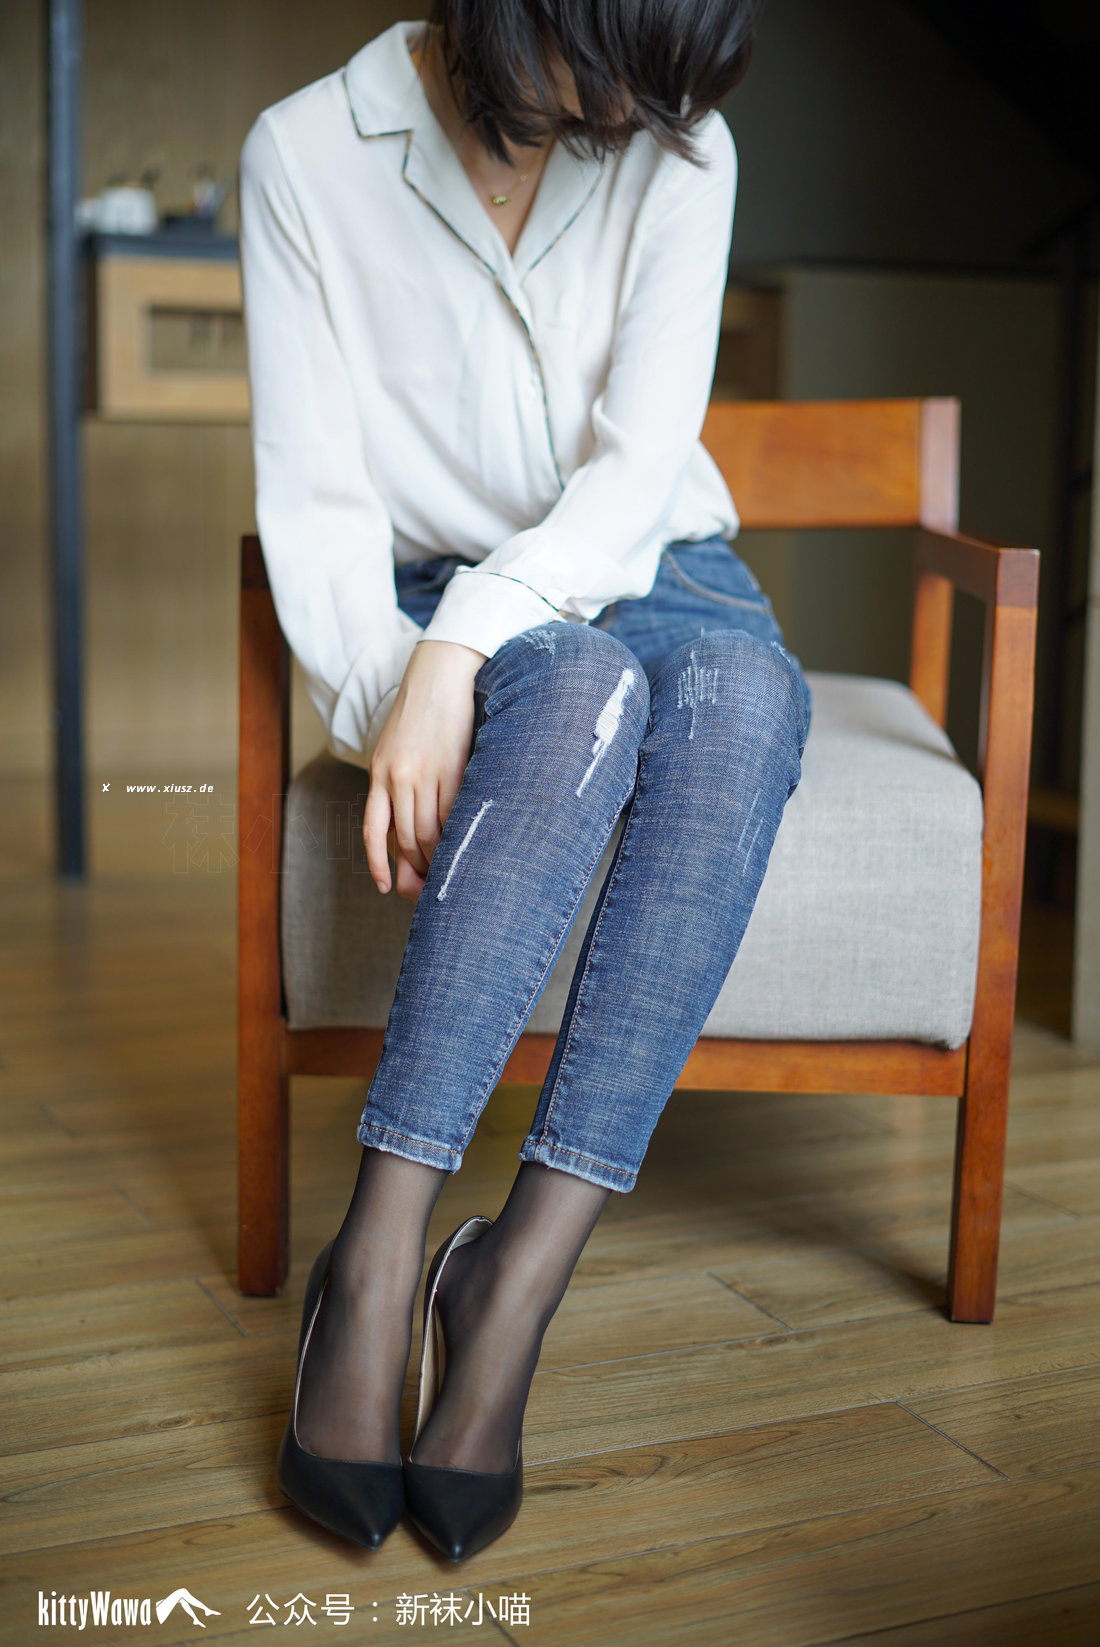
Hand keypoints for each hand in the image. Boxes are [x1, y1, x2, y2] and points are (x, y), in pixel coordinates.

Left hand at [364, 639, 488, 901]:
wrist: (440, 674)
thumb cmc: (422, 711)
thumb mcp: (396, 746)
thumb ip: (398, 781)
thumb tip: (410, 822)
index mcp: (378, 772)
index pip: (374, 830)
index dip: (379, 864)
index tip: (387, 886)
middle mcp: (396, 777)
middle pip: (406, 839)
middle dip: (417, 867)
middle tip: (429, 885)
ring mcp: (424, 774)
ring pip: (429, 832)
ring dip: (439, 856)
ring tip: (450, 870)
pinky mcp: (452, 768)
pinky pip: (452, 814)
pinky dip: (457, 835)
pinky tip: (464, 845)